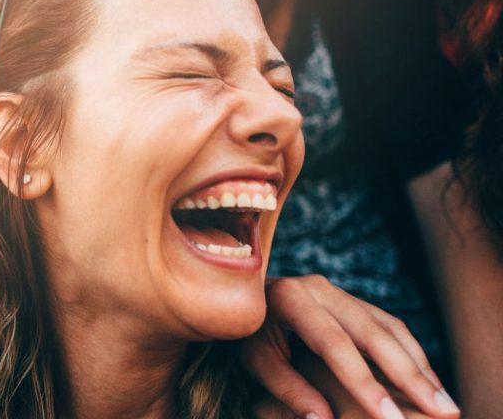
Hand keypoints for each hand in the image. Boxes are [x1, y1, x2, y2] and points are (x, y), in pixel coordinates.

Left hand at [242, 275, 460, 418]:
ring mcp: (338, 291)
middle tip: (442, 412)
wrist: (248, 300)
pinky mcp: (352, 299)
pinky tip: (429, 382)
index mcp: (290, 298)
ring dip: (419, 366)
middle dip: (409, 375)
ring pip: (388, 327)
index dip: (364, 382)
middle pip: (372, 332)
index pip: (334, 344)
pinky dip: (413, 354)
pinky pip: (389, 324)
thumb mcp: (255, 360)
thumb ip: (287, 388)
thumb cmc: (250, 336)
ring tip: (446, 405)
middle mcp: (319, 287)